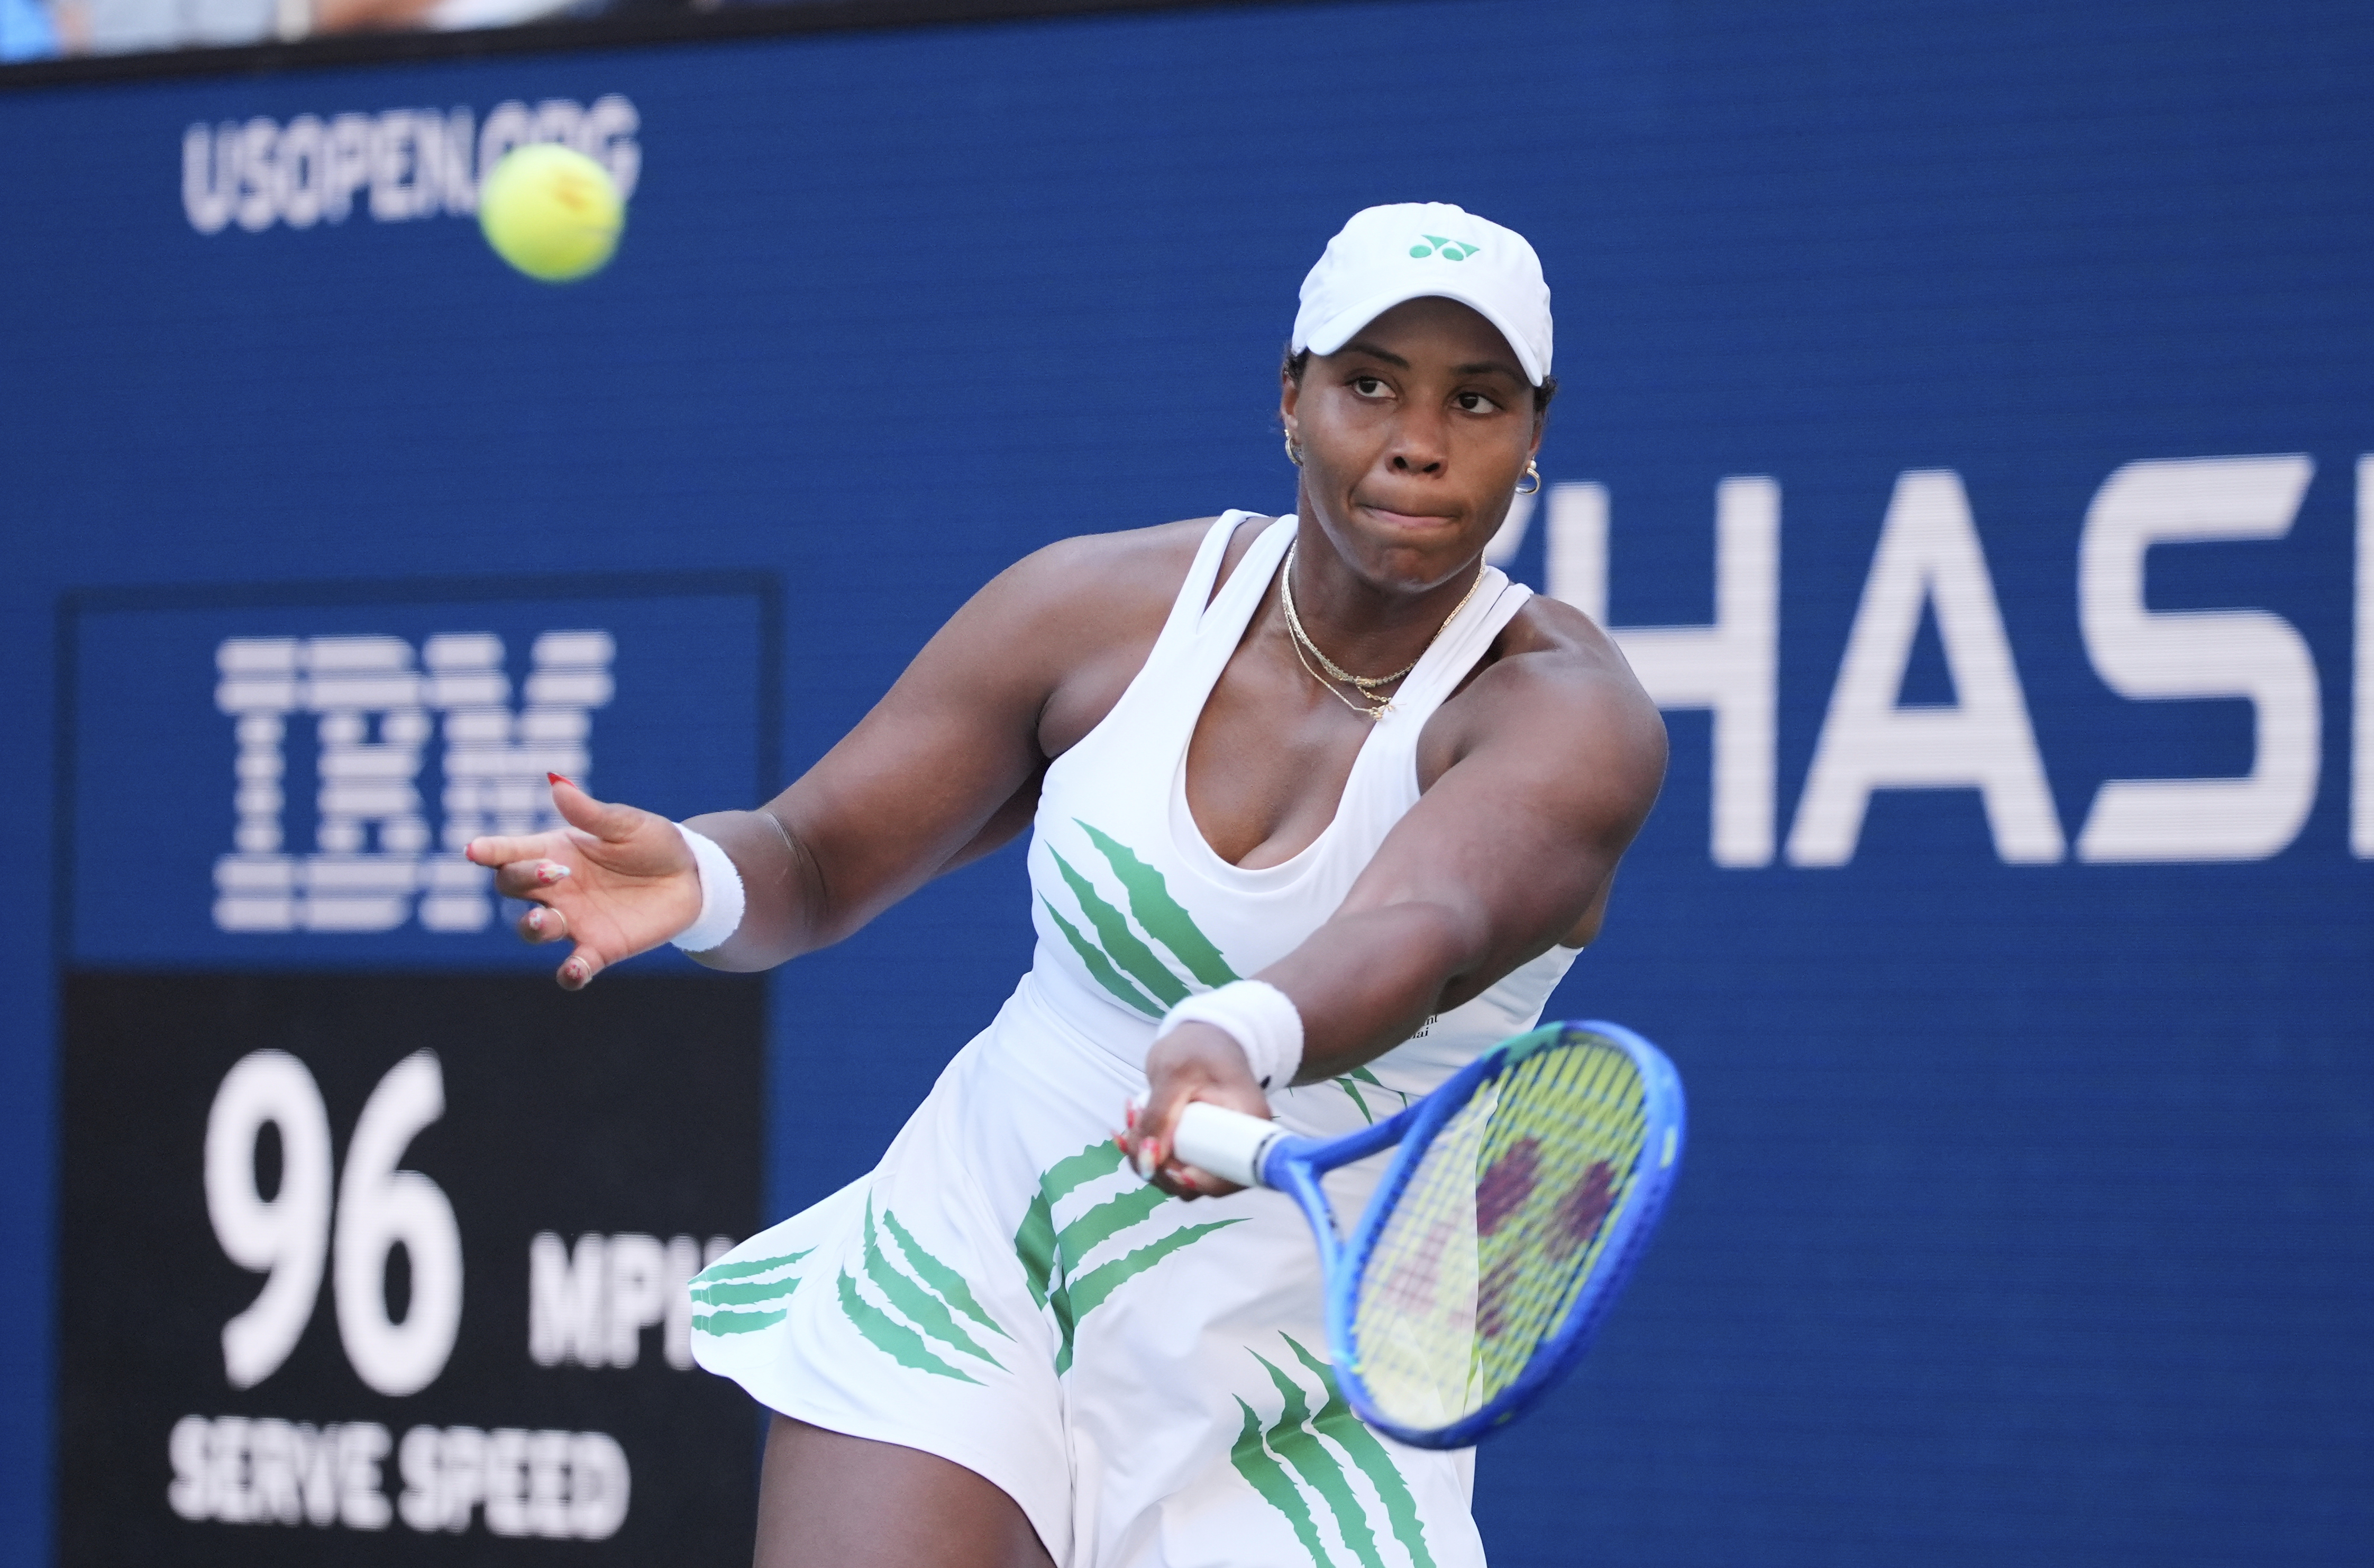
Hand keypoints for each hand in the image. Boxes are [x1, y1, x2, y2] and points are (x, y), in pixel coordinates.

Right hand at [463, 776, 703, 990]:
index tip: (474, 850)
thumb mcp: (627, 824)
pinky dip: (570, 973)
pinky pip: (574, 968)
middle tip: (551, 872)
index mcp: (556, 852)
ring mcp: (574, 920)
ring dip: (531, 926)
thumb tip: (558, 784)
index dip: (490, 851)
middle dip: (520, 879)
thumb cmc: (654, 844)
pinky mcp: (599, 948)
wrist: (692, 879)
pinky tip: (574, 970)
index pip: (511, 852)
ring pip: (532, 929)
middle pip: (512, 887)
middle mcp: (556, 888)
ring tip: (541, 919)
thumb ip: (592, 814)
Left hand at [1127, 1022, 1273, 1199]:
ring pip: (1179, 1178)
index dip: (1202, 1182)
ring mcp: (1216, 1150)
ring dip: (1145, 1158)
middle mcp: (1239, 1145)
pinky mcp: (1197, 1150)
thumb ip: (1160, 1114)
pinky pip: (1170, 1166)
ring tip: (1131, 1117)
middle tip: (1132, 1133)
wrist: (1202, 1038)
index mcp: (1250, 1124)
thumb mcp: (1175, 1072)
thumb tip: (1148, 1161)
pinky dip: (1145, 1153)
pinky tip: (1128, 1129)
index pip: (1233, 1173)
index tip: (1172, 1170)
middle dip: (1159, 1168)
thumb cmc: (1198, 1048)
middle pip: (1201, 1183)